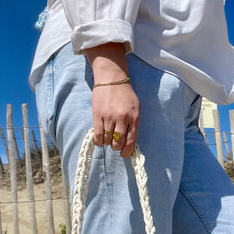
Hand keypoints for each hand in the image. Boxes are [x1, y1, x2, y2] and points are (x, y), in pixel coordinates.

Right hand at [84, 43, 139, 157]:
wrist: (112, 78)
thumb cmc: (125, 94)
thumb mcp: (136, 108)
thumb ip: (133, 123)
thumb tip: (129, 141)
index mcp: (134, 118)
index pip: (131, 141)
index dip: (127, 152)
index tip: (124, 154)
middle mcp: (122, 119)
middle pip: (118, 143)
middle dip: (116, 147)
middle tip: (115, 145)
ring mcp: (109, 118)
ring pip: (107, 140)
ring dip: (107, 143)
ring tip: (107, 139)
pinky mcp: (98, 115)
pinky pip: (97, 135)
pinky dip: (98, 141)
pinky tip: (100, 140)